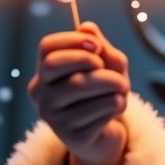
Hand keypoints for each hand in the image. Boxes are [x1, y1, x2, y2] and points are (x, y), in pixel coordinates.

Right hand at [28, 21, 130, 164]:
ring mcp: (52, 117)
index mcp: (45, 73)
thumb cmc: (103, 94)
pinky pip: (98, 110)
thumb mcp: (109, 68)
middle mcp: (41, 94)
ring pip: (80, 86)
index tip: (97, 46)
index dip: (71, 41)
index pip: (46, 48)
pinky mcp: (71, 136)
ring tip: (124, 88)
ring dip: (113, 84)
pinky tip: (118, 107)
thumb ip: (102, 48)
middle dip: (91, 62)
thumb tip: (88, 28)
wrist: (104, 136)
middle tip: (113, 71)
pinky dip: (116, 104)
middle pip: (56, 65)